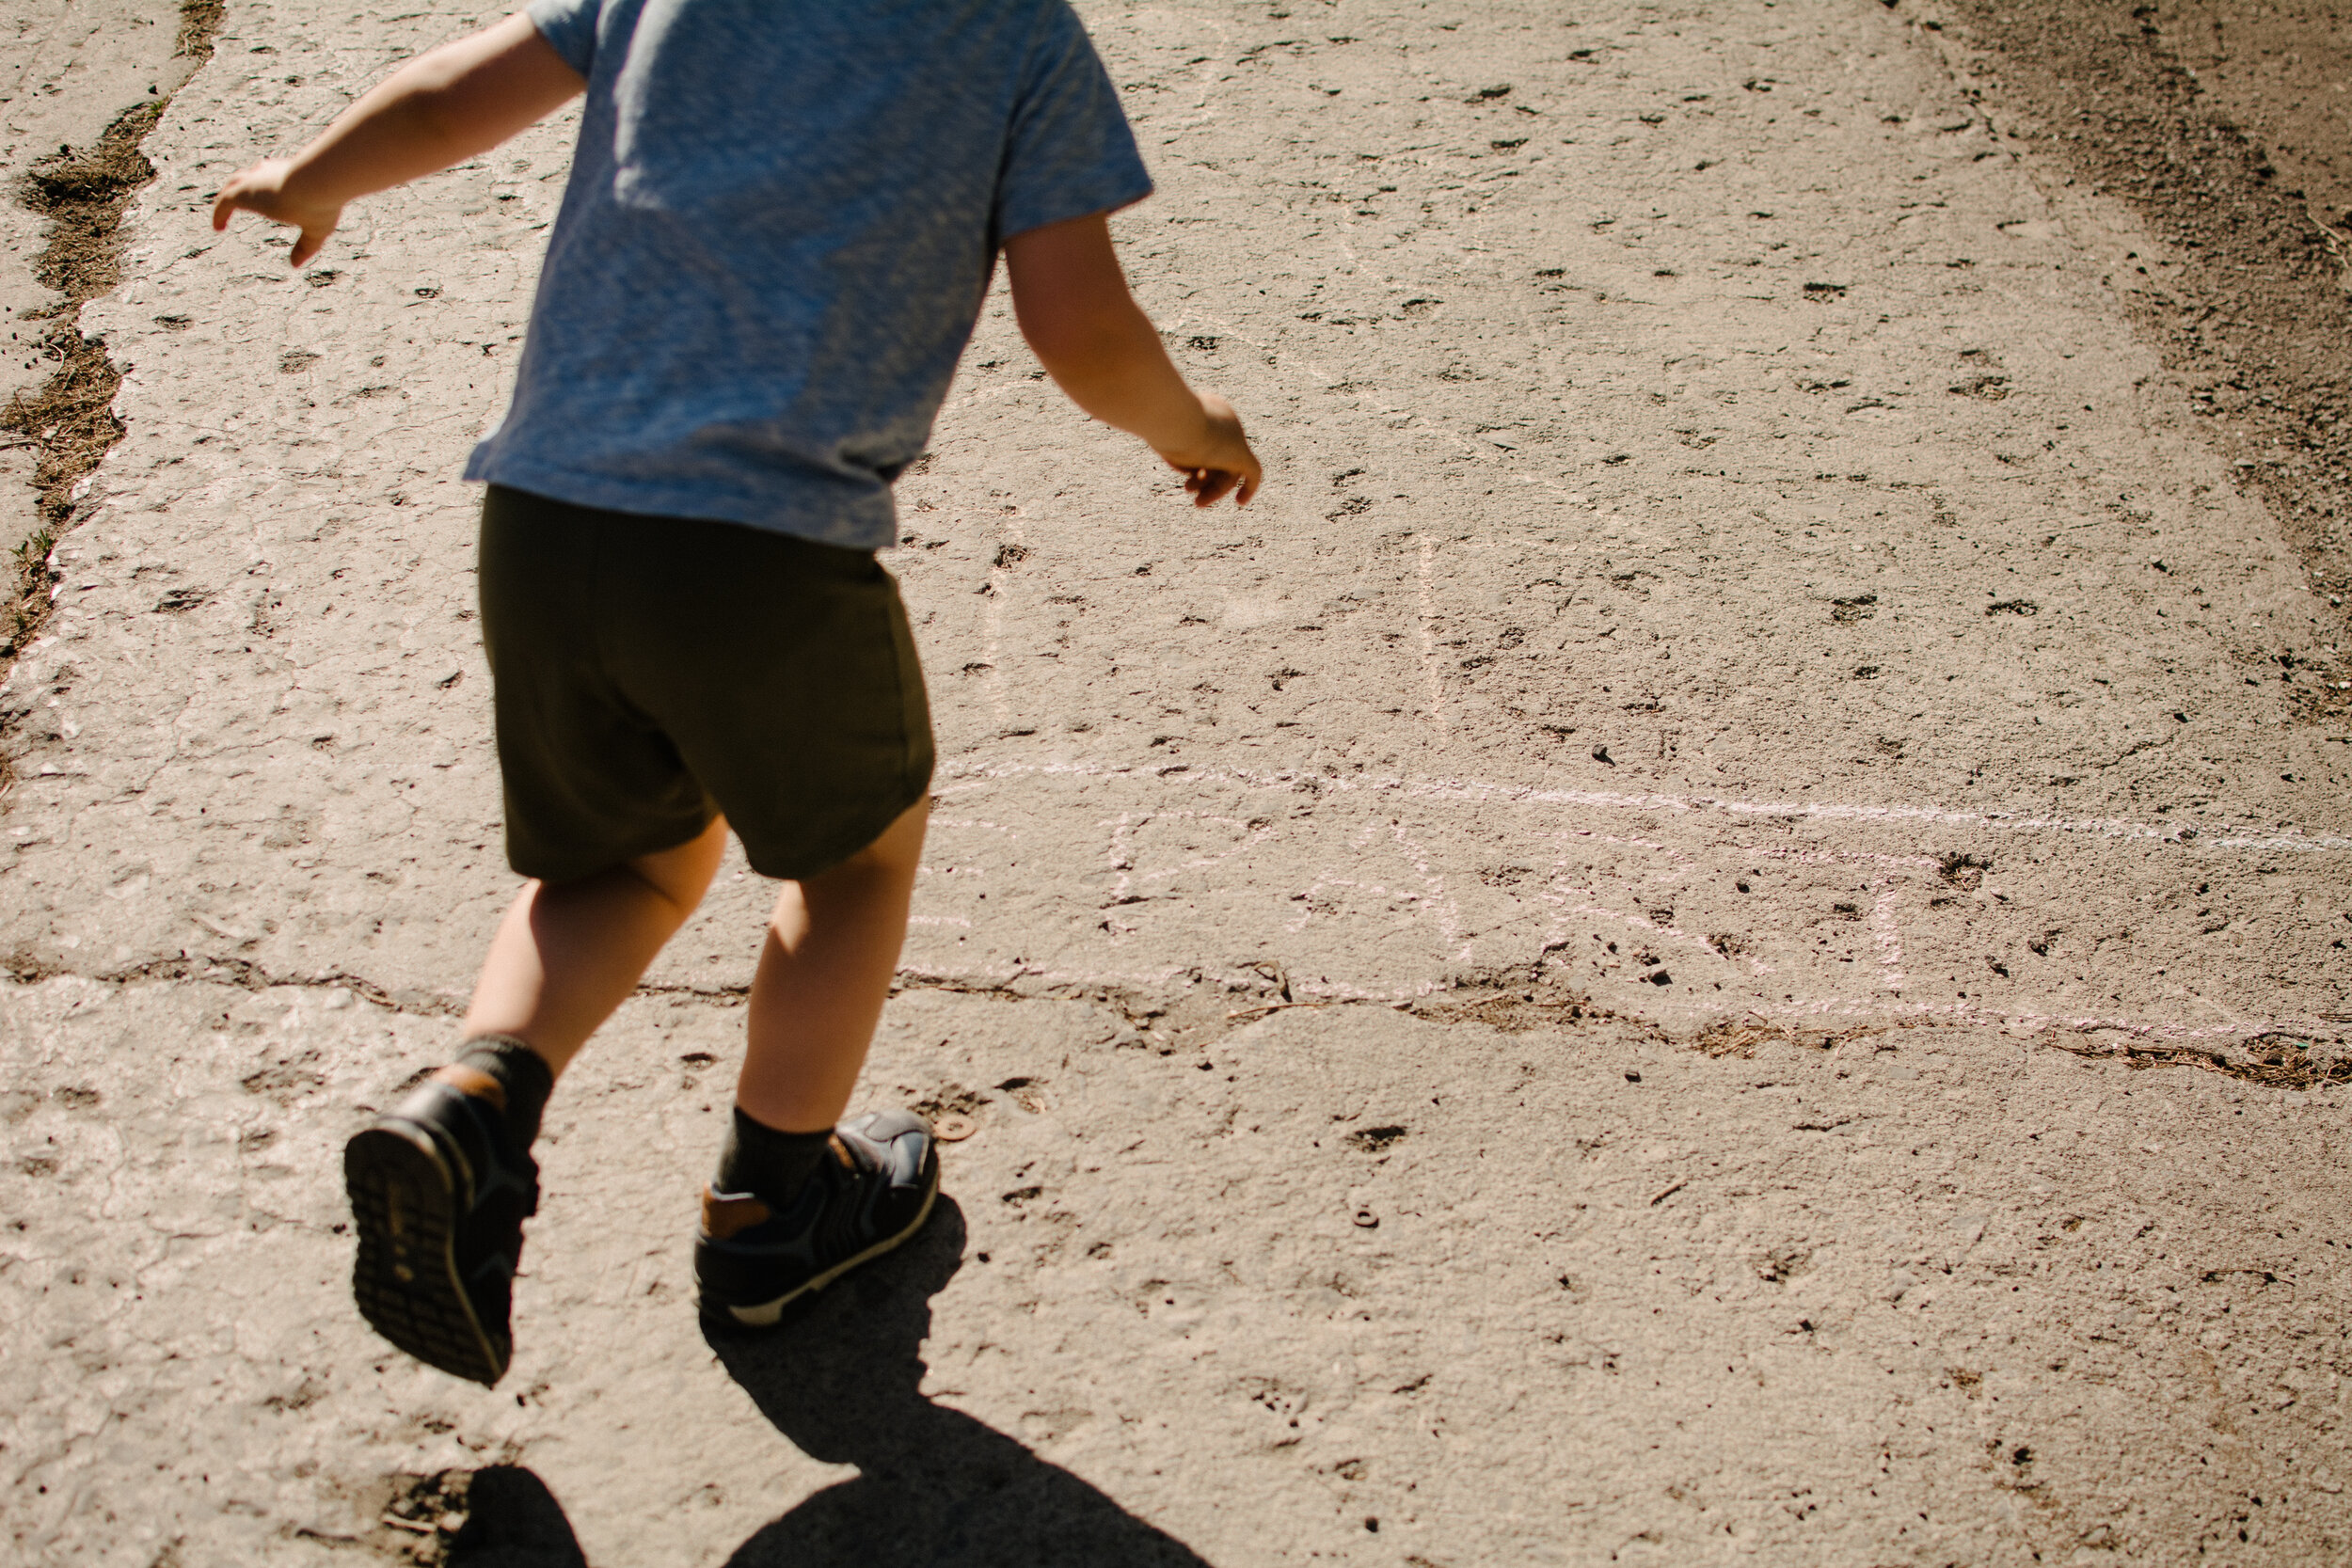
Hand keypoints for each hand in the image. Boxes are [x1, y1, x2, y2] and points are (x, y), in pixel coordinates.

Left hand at [211, 158, 343, 266]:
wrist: (316, 183)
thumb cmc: (322, 203)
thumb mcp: (317, 228)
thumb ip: (305, 246)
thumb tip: (295, 264)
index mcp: (288, 175)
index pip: (270, 175)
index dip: (265, 183)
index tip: (264, 192)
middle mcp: (269, 173)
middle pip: (249, 176)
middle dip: (242, 185)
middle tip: (236, 195)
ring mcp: (254, 182)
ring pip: (234, 186)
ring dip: (229, 197)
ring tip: (223, 213)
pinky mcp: (242, 193)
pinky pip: (224, 203)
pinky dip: (220, 213)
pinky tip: (218, 228)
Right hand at [1155, 393, 1262, 506]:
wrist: (1170, 417)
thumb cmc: (1162, 426)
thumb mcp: (1167, 437)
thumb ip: (1178, 446)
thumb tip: (1184, 462)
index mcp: (1210, 409)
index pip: (1209, 441)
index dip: (1197, 462)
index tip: (1184, 474)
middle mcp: (1226, 421)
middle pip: (1219, 457)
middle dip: (1204, 478)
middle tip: (1188, 490)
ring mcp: (1235, 437)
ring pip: (1230, 470)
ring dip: (1214, 489)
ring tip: (1198, 503)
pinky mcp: (1240, 452)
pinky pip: (1253, 473)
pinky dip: (1249, 488)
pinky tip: (1240, 502)